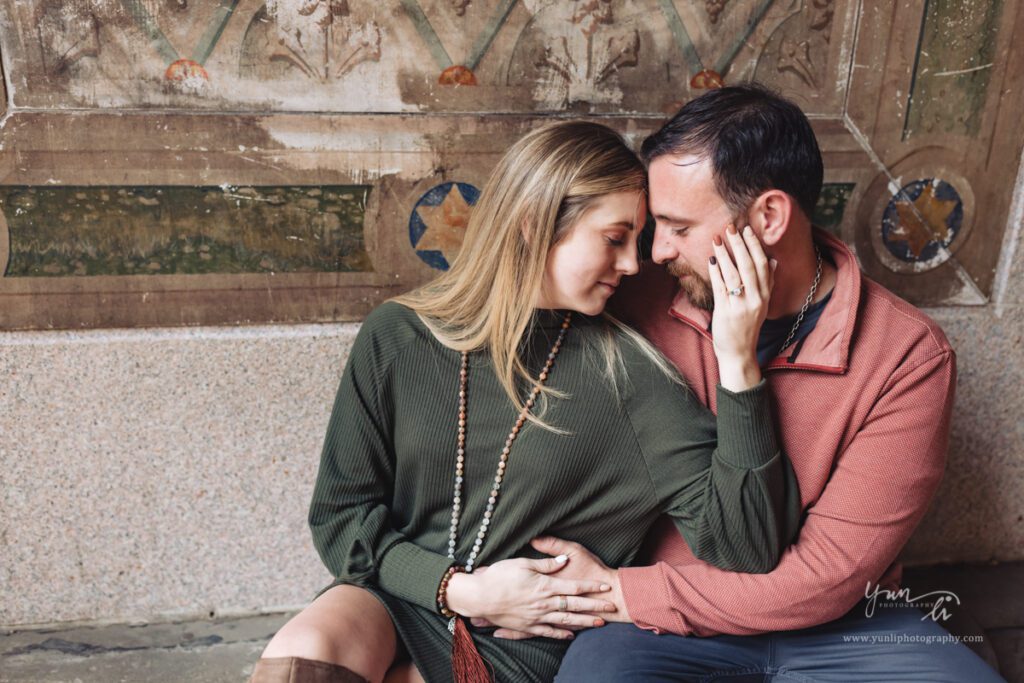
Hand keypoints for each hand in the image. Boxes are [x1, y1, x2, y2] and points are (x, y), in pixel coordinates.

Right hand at [469, 537, 630, 639]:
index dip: (591, 586)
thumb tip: (563, 561)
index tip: (606, 586)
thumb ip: (545, 563)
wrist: (479, 596)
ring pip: (565, 620)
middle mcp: (544, 603)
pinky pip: (548, 632)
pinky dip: (561, 633)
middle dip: (595, 606)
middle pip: (575, 605)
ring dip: (584, 622)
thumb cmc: (498, 575)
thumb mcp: (522, 562)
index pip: (574, 587)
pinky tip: (571, 635)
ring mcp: (536, 617)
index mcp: (544, 586)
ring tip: (599, 624)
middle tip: (611, 608)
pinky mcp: (527, 626)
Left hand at [709, 224, 775, 391]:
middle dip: (739, 245)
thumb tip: (773, 261)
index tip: (747, 230)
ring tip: (717, 239)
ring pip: (734, 275)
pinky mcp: (726, 312)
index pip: (763, 266)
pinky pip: (720, 288)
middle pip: (749, 266)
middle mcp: (756, 300)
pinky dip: (716, 272)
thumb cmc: (747, 326)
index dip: (755, 246)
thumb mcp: (762, 304)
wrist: (738, 353)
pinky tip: (711, 260)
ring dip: (725, 255)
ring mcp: (741, 306)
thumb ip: (768, 283)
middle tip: (730, 228)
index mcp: (765, 296)